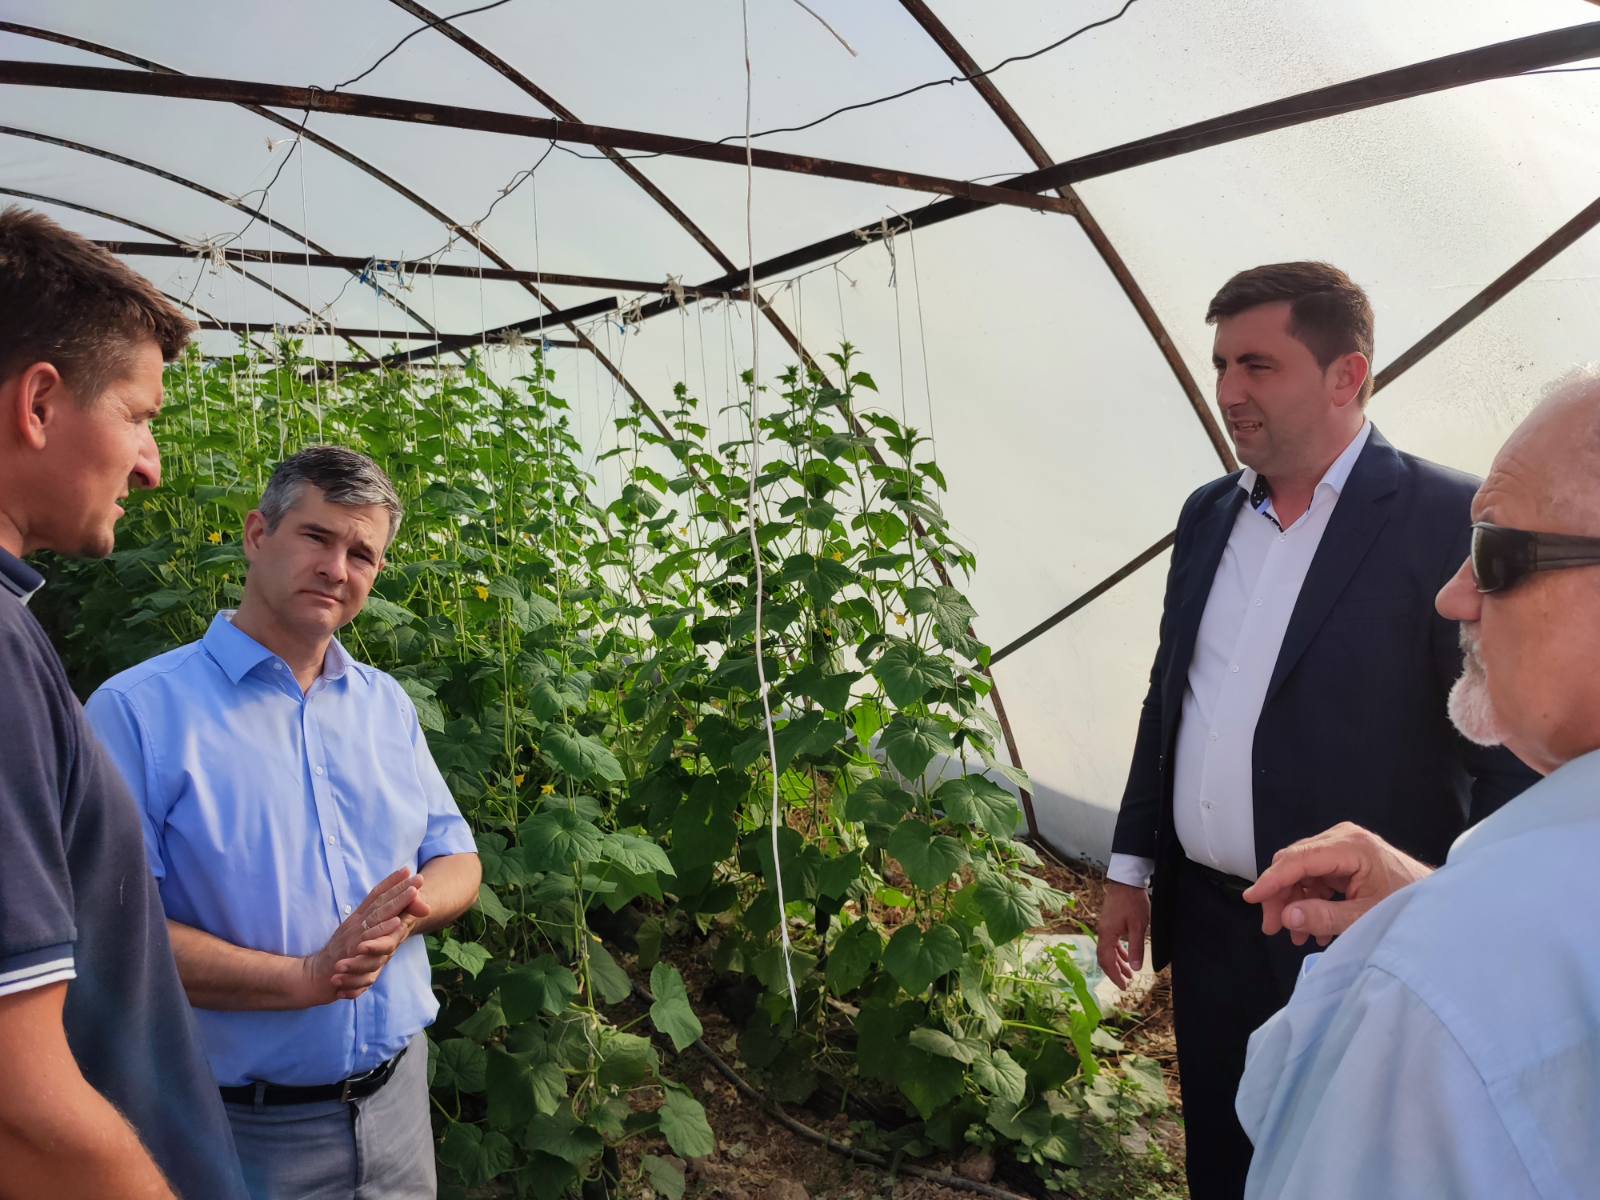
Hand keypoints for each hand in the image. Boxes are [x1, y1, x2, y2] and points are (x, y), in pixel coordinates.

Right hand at [302, 868, 429, 1003]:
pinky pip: (368, 939)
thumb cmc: (337, 957)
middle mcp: (356, 924)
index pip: (375, 896)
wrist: (314, 976)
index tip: (407, 870)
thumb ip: (371, 929)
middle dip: (400, 888)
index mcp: (357, 919)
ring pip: (378, 916)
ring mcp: (353, 936)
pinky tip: (396, 922)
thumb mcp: (356, 939)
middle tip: (418, 877)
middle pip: (380, 902)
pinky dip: (382, 929)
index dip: (391, 883)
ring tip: (413, 892)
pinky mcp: (351, 951)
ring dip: (396, 903)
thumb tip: (391, 919)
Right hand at [1095, 881, 1150, 988]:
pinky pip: (1111, 942)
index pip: (1106, 961)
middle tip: (1125, 984)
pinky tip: (1127, 956)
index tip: (1123, 986)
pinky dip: (1118, 952)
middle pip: (1104, 957)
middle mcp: (1102, 932)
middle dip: (1114, 972)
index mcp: (1107, 934)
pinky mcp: (1110, 922)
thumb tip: (1136, 969)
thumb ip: (1136, 948)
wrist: (1126, 880)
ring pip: (1108, 950)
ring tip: (1129, 973)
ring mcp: (1105, 926)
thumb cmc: (1133, 902)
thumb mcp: (1138, 926)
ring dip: (1117, 963)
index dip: (1114, 975)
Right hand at [1243, 822, 1432, 945]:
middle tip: (1274, 928)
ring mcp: (1343, 847)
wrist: (1439, 904)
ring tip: (1296, 936)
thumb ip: (1325, 917)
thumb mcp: (1366, 917)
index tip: (1251, 900)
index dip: (1272, 881)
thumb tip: (1287, 916)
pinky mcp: (1345, 859)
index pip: (1298, 859)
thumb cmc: (1408, 907)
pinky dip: (1310, 901)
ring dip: (1295, 903)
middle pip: (1295, 863)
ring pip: (1301, 872)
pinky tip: (1313, 928)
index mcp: (1350, 846)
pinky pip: (1315, 877)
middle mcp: (1342, 839)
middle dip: (1281, 897)